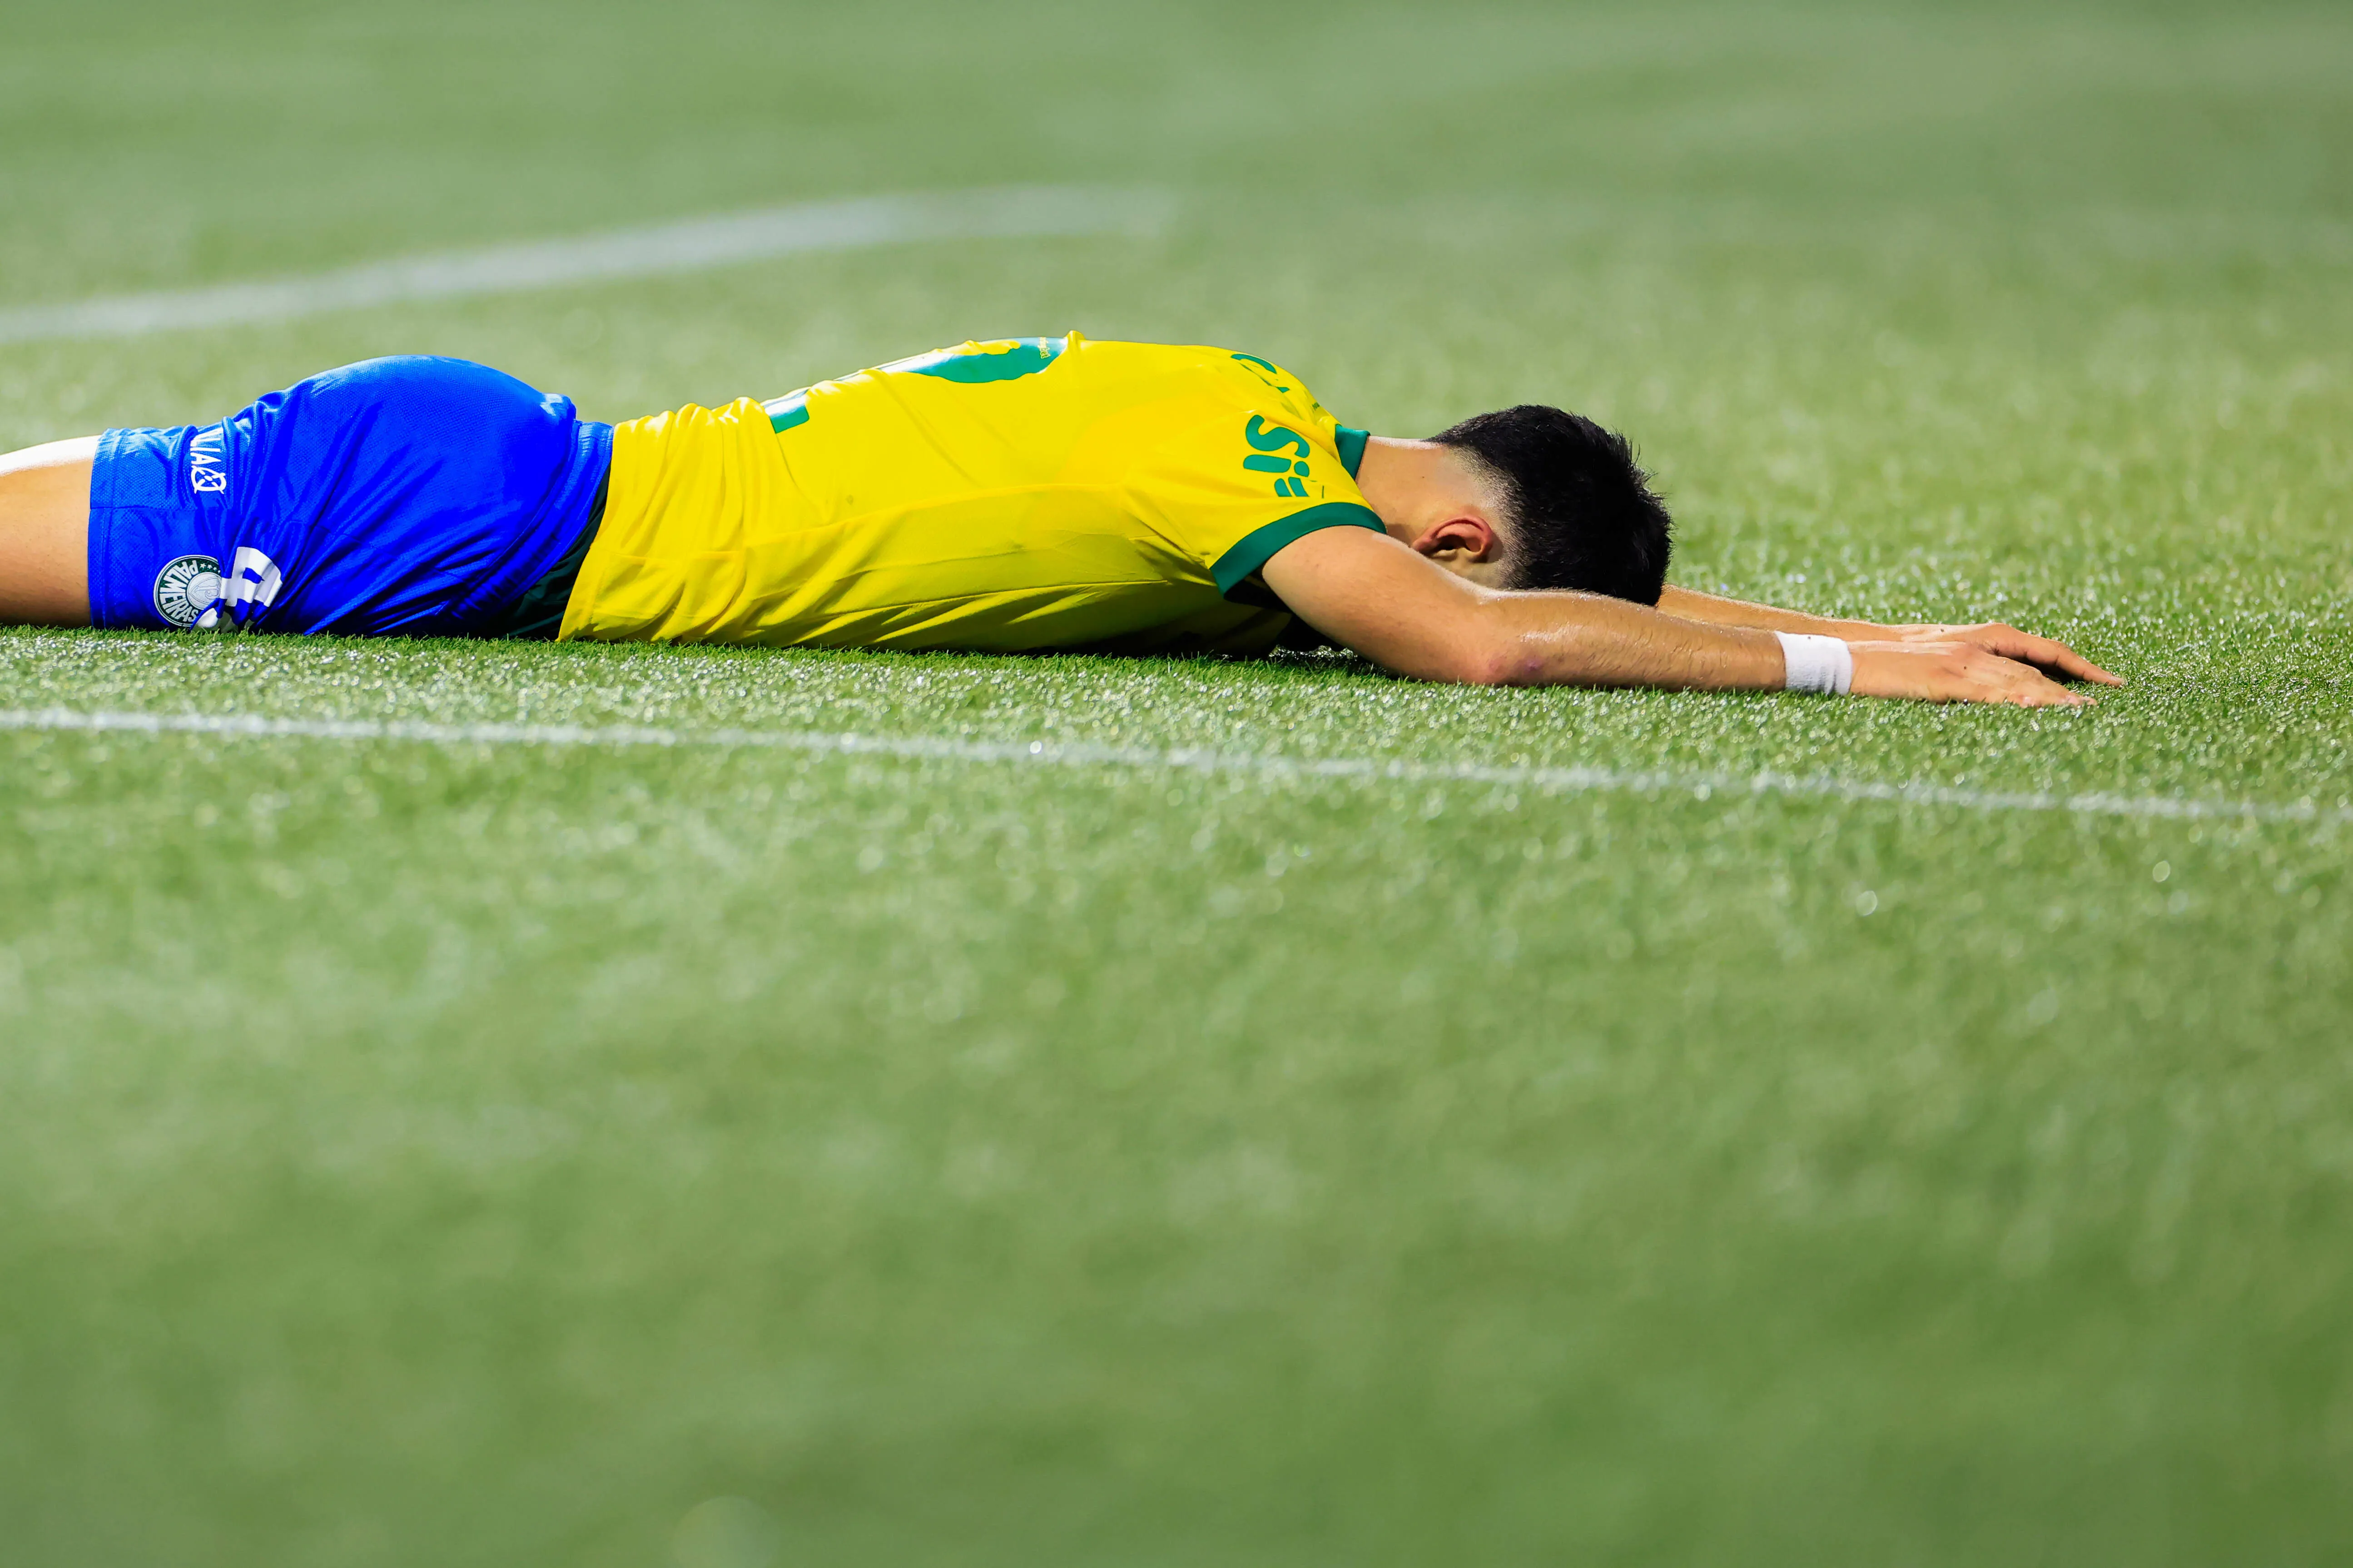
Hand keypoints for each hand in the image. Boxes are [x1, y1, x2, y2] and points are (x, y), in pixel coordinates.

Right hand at [1848, 640, 2094, 706]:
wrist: (1842, 653)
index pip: (2044, 649)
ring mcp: (1960, 660)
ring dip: (2057, 699)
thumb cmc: (1884, 660)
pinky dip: (2016, 699)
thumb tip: (2003, 689)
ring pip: (2022, 679)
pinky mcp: (1942, 678)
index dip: (2079, 665)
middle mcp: (1977, 644)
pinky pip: (1988, 691)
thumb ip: (1970, 667)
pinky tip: (2038, 710)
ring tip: (2087, 715)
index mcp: (1980, 636)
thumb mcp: (1934, 655)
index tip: (2111, 682)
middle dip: (2075, 689)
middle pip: (2040, 668)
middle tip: (2106, 709)